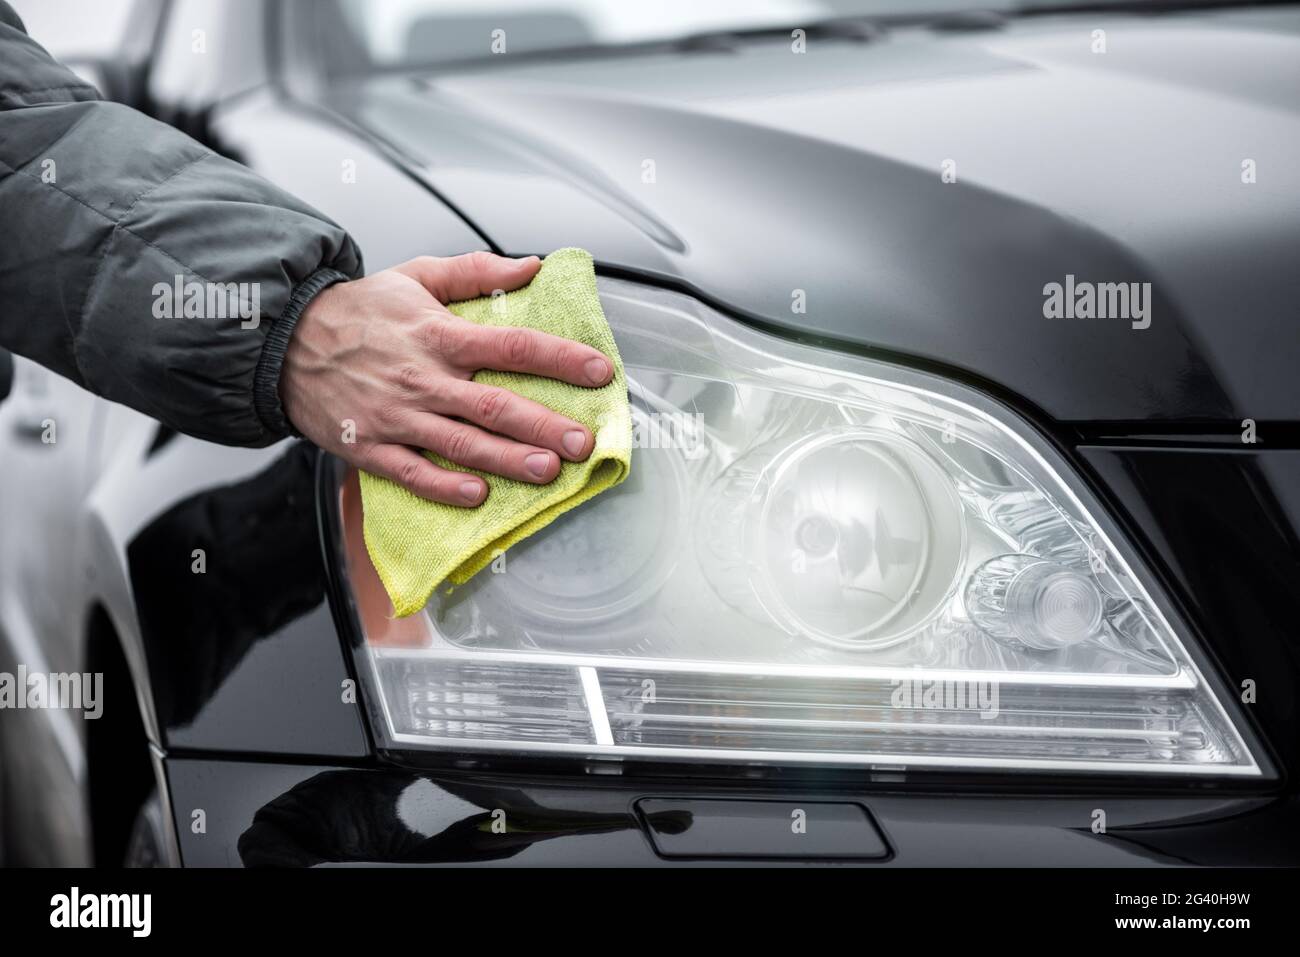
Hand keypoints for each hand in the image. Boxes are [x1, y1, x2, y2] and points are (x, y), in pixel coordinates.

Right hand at [280, 252, 613, 504]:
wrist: (283, 339)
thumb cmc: (358, 311)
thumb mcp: (416, 275)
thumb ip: (477, 271)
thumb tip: (532, 266)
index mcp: (439, 335)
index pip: (513, 345)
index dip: (561, 358)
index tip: (600, 372)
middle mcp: (423, 377)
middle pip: (494, 405)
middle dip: (544, 425)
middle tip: (583, 442)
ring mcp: (397, 416)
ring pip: (461, 443)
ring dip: (508, 460)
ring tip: (548, 472)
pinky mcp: (371, 446)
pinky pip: (413, 472)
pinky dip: (445, 486)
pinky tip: (478, 495)